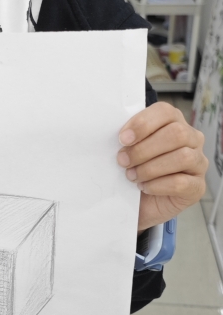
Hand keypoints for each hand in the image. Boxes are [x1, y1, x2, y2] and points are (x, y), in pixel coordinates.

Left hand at [117, 102, 206, 231]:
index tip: (123, 139)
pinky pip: (181, 183)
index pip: (165, 111)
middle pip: (176, 133)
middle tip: (123, 161)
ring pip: (182, 157)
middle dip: (144, 149)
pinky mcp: (198, 187)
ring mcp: (198, 163)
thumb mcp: (130, 149)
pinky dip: (158, 186)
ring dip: (150, 168)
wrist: (141, 203)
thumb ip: (129, 138)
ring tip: (132, 176)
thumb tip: (117, 134)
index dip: (143, 124)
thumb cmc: (137, 169)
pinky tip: (145, 187)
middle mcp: (192, 139)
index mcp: (175, 122)